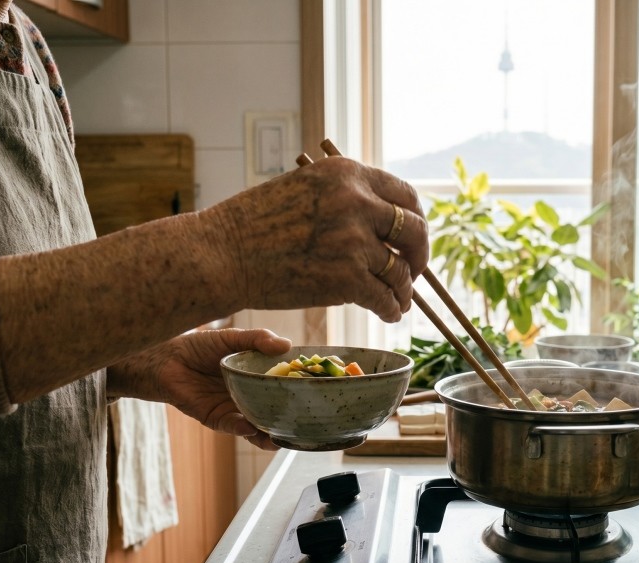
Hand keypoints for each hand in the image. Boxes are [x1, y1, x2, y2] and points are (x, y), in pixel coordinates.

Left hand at [110, 328, 291, 449]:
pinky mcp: (215, 418)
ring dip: (269, 433)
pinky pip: (233, 427)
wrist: (165, 358)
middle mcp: (248, 396)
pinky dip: (244, 428)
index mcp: (256, 377)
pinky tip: (252, 427)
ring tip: (281, 436)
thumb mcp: (234, 338)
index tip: (317, 394)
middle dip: (289, 420)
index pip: (282, 387)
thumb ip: (258, 339)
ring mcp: (233, 408)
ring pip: (257, 426)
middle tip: (306, 423)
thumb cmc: (198, 345)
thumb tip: (286, 344)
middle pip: (274, 412)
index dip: (298, 392)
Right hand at [211, 156, 428, 321]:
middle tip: (412, 270)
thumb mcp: (304, 187)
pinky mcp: (347, 278)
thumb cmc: (253, 225)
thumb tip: (384, 221)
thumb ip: (344, 196)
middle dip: (419, 254)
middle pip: (414, 230)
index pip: (404, 195)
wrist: (219, 254)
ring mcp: (354, 240)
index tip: (410, 238)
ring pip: (401, 269)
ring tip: (398, 299)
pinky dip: (391, 309)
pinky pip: (386, 297)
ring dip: (403, 289)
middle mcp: (356, 201)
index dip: (414, 219)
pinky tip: (388, 313)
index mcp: (347, 173)